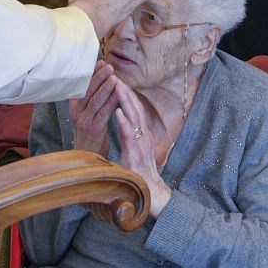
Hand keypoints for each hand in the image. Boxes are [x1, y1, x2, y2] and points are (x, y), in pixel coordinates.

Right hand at [69, 61, 120, 156]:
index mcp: (74, 106)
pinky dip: (112, 101)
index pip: (82, 85)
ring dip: (106, 87)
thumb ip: (91, 99)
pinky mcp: (94, 129)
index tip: (100, 62)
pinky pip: (104, 112)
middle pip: (88, 90)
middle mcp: (76, 112)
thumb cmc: (90, 132)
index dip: (91, 73)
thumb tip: (100, 78)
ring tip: (114, 77)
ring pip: (96, 100)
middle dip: (99, 77)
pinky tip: (119, 94)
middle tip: (109, 66)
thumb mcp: (86, 114)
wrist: (88, 156)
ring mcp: (84, 120)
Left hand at [113, 81, 171, 216]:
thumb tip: (125, 129)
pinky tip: (118, 112)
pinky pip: (130, 135)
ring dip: (125, 101)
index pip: (135, 110)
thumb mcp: (136, 152)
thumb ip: (132, 139)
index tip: (118, 81)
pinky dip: (124, 122)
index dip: (127, 96)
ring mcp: (141, 143)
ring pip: (134, 117)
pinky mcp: (136, 153)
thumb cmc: (141, 174)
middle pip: (135, 108)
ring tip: (117, 85)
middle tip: (116, 75)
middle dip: (126, 91)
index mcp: (142, 135)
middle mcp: (143, 136)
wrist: (151, 192)